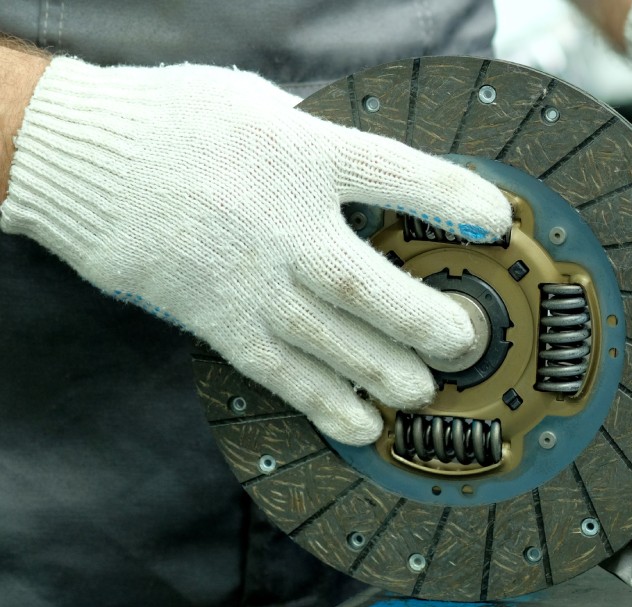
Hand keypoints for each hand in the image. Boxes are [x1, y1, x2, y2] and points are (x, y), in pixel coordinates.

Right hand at [1, 58, 511, 444]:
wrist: (83, 160)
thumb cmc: (179, 123)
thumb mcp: (265, 106)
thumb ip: (326, 142)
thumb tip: (384, 170)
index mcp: (301, 153)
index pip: (396, 174)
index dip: (454, 200)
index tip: (498, 221)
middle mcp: (282, 222)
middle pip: (369, 283)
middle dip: (429, 321)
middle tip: (468, 342)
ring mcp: (250, 279)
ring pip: (333, 341)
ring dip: (389, 374)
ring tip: (426, 391)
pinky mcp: (220, 320)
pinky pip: (281, 372)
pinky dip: (327, 403)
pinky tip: (364, 424)